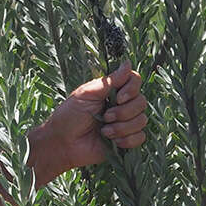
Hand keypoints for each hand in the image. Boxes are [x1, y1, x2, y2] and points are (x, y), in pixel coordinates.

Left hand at [28, 63, 146, 186]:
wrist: (63, 143)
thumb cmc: (69, 115)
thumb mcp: (87, 94)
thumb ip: (110, 80)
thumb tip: (127, 63)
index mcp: (112, 90)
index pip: (135, 81)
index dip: (132, 89)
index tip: (118, 97)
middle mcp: (121, 104)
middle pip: (141, 102)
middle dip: (123, 112)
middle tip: (105, 117)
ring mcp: (125, 122)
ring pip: (142, 120)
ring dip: (122, 128)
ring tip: (104, 131)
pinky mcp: (126, 140)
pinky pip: (140, 138)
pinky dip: (127, 140)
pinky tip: (112, 141)